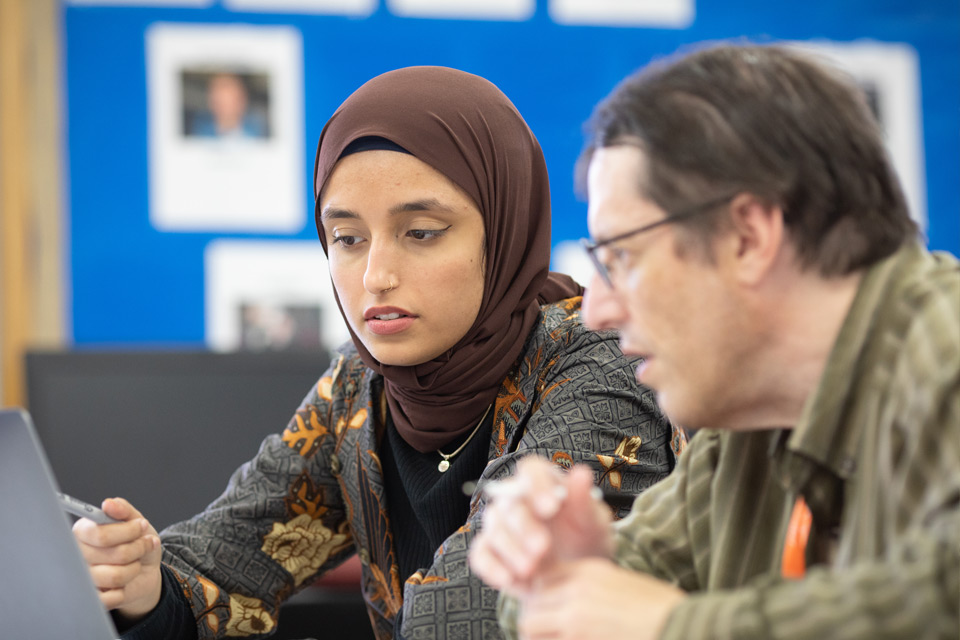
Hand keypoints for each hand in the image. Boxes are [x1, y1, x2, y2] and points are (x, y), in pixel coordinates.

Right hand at [72, 497, 162, 622]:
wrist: (144, 571)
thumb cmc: (136, 543)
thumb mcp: (135, 521)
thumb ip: (123, 510)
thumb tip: (108, 503)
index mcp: (82, 532)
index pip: (99, 534)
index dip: (126, 531)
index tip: (141, 525)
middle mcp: (77, 556)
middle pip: (112, 554)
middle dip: (137, 548)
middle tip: (144, 544)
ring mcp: (82, 578)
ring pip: (115, 576)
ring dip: (134, 567)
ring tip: (136, 562)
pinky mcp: (91, 598)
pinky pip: (110, 598)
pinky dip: (125, 589)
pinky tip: (125, 583)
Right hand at [469, 457, 612, 595]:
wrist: (577, 576)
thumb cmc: (585, 541)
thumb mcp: (593, 523)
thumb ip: (584, 500)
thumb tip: (581, 473)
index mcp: (543, 483)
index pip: (531, 470)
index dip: (537, 485)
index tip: (551, 507)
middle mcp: (516, 499)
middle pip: (510, 502)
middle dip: (525, 525)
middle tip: (543, 546)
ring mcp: (500, 525)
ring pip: (495, 528)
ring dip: (511, 549)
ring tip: (532, 569)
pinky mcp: (490, 551)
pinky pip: (480, 554)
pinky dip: (492, 567)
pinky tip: (509, 579)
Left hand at [517, 558, 686, 639]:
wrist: (679, 627)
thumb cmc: (659, 609)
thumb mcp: (621, 583)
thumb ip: (591, 586)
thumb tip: (566, 599)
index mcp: (589, 570)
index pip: (543, 577)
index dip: (541, 596)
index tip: (545, 609)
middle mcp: (576, 590)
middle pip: (532, 602)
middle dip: (535, 619)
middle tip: (547, 632)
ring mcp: (574, 617)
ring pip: (530, 625)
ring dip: (537, 635)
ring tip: (554, 638)